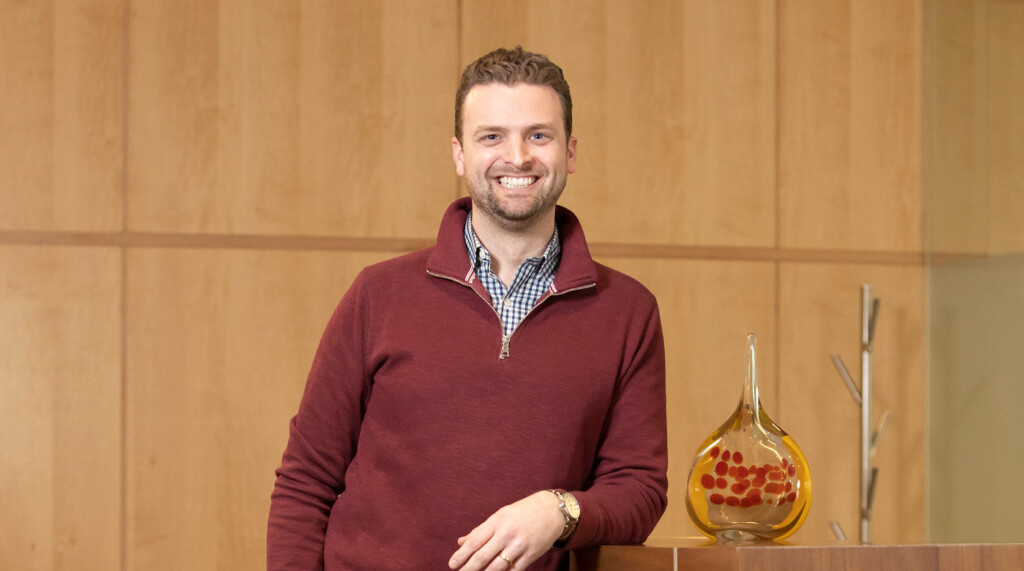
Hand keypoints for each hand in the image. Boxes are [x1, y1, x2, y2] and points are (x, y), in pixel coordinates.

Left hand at [448, 490, 564, 570]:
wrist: (552, 511)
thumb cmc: (522, 513)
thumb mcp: (500, 516)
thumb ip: (480, 531)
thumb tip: (461, 542)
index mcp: (497, 522)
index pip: (475, 541)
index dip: (461, 554)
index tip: (451, 564)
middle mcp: (506, 533)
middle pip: (483, 556)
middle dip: (469, 568)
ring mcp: (519, 545)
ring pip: (497, 566)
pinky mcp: (531, 555)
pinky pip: (514, 570)